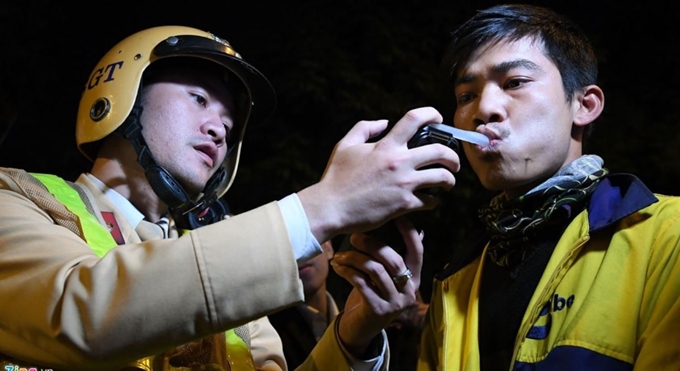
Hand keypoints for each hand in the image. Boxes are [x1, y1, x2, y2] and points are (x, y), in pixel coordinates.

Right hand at [299, 107, 459, 242]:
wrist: (331, 208)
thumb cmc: (336, 178)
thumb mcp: (345, 146)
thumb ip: (364, 128)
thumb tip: (384, 122)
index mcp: (386, 145)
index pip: (415, 119)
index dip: (432, 114)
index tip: (439, 119)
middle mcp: (399, 162)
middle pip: (440, 151)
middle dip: (452, 156)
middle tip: (453, 162)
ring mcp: (404, 184)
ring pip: (442, 177)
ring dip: (449, 179)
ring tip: (448, 182)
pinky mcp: (404, 205)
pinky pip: (430, 201)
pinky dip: (433, 201)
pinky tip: (430, 201)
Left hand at [330, 216, 423, 356]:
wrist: (360, 328)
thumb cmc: (372, 295)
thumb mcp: (385, 277)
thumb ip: (394, 258)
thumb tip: (417, 231)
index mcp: (414, 279)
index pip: (417, 250)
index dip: (409, 231)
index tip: (396, 216)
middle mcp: (409, 291)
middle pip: (392, 259)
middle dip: (371, 244)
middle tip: (353, 237)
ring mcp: (395, 302)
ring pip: (375, 270)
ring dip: (354, 258)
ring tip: (339, 255)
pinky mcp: (379, 310)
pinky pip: (361, 283)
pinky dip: (347, 271)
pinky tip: (338, 266)